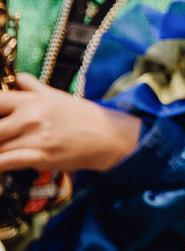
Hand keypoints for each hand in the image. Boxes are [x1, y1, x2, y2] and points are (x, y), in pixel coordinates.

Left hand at [0, 73, 142, 173]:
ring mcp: (34, 137)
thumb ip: (34, 87)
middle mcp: (31, 116)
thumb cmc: (83, 116)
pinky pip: (5, 163)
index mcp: (34, 99)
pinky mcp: (39, 156)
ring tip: (3, 153)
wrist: (108, 136)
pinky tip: (2, 172)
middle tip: (2, 138)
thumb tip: (18, 78)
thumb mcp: (58, 97)